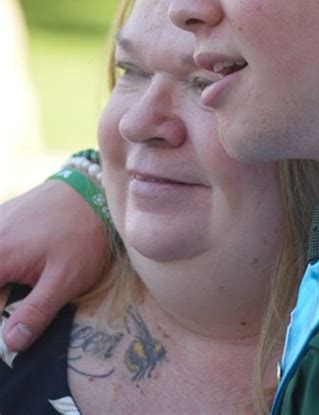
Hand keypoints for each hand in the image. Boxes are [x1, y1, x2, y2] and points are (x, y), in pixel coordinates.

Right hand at [0, 178, 108, 351]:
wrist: (95, 189)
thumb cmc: (82, 235)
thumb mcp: (65, 280)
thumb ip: (36, 313)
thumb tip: (10, 344)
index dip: (2, 311)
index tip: (12, 316)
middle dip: (4, 295)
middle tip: (20, 301)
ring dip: (5, 279)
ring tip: (20, 288)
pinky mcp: (3, 214)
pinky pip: (0, 244)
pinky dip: (7, 260)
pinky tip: (22, 266)